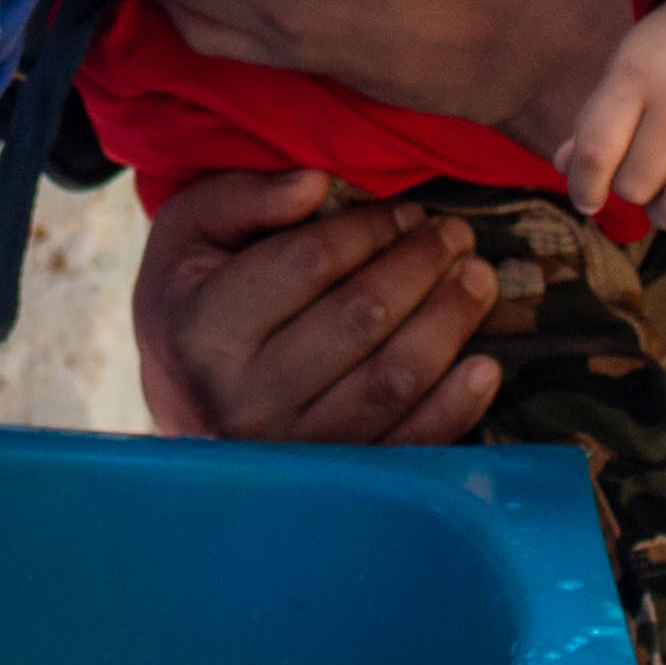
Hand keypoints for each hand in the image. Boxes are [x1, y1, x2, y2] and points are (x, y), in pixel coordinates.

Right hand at [128, 169, 501, 445]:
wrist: (180, 400)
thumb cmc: (194, 299)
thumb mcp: (191, 231)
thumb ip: (244, 197)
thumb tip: (316, 182)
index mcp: (203, 329)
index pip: (310, 264)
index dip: (371, 228)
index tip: (406, 210)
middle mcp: (243, 398)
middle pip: (360, 320)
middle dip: (421, 267)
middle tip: (455, 235)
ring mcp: (291, 449)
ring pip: (391, 381)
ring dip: (448, 324)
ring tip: (477, 278)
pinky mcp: (331, 481)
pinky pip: (407, 447)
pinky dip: (455, 406)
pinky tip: (485, 365)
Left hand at [558, 0, 665, 238]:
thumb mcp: (626, 65)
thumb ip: (596, 118)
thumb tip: (565, 168)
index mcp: (637, 77)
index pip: (595, 152)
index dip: (582, 187)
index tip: (587, 198)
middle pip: (636, 185)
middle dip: (629, 192)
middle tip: (638, 178)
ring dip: (664, 216)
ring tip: (663, 203)